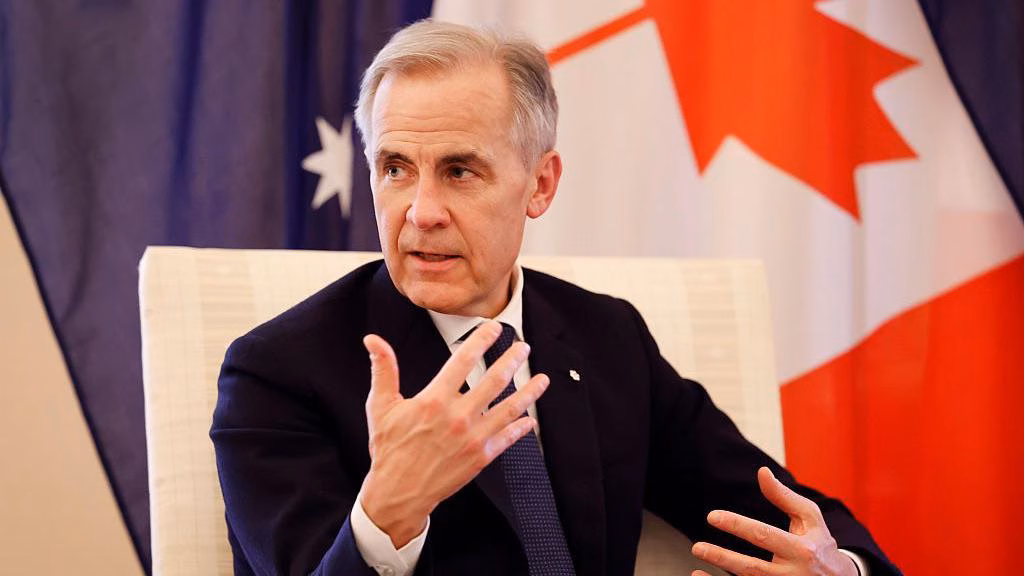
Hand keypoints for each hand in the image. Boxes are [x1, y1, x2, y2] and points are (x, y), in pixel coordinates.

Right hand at [359, 320, 550, 547]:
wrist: (398, 492)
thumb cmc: (389, 448)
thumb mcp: (381, 406)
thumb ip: (383, 369)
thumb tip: (373, 340)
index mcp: (434, 400)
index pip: (464, 360)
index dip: (482, 340)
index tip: (494, 328)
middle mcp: (458, 416)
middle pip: (495, 380)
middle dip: (512, 360)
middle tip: (523, 347)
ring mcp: (473, 438)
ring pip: (509, 408)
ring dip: (529, 392)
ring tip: (542, 378)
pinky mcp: (481, 457)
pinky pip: (507, 438)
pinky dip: (521, 428)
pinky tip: (530, 419)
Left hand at [691, 467, 857, 575]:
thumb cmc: (820, 544)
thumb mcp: (810, 518)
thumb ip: (784, 497)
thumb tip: (761, 471)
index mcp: (802, 550)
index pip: (764, 536)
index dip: (737, 525)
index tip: (712, 516)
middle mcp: (794, 574)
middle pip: (753, 568)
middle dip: (723, 558)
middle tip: (698, 547)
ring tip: (696, 567)